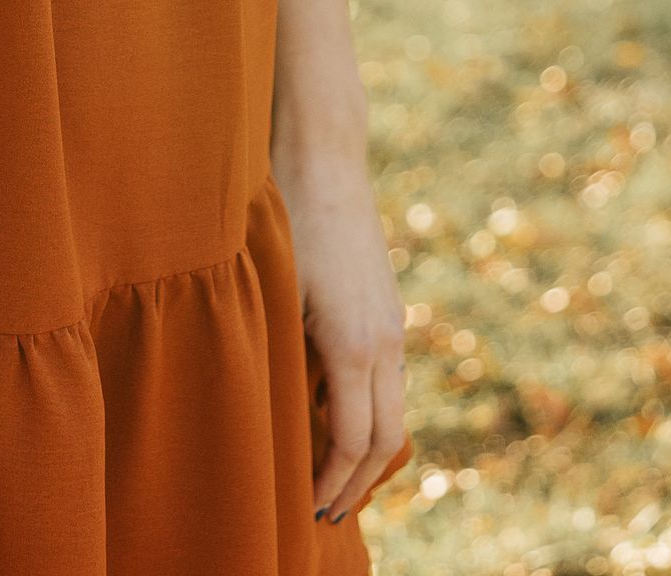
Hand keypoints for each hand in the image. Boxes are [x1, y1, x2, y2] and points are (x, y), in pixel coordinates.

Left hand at [275, 151, 408, 523]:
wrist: (324, 158)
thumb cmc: (287, 220)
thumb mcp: (276, 293)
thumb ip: (285, 358)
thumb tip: (281, 417)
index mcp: (354, 345)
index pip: (353, 441)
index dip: (330, 482)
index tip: (305, 509)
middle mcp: (386, 342)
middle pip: (386, 439)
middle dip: (357, 482)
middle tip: (325, 512)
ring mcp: (393, 324)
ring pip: (394, 410)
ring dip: (368, 450)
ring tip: (334, 476)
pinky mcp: (389, 307)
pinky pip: (390, 379)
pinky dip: (371, 411)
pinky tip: (338, 416)